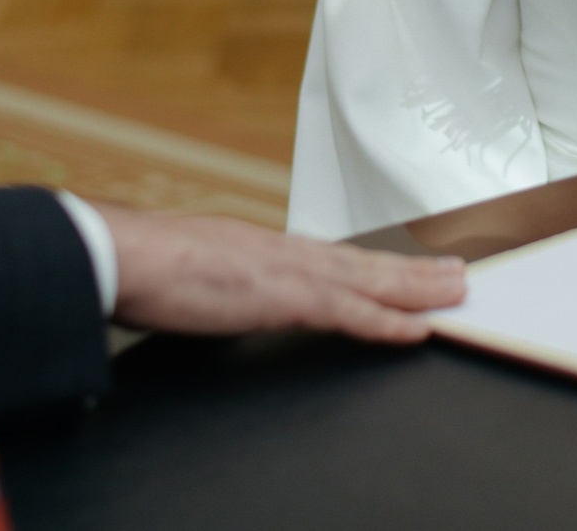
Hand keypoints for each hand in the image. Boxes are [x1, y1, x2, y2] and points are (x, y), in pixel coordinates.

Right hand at [96, 206, 465, 342]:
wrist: (119, 255)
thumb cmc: (145, 266)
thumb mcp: (198, 270)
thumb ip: (225, 280)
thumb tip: (230, 290)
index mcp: (264, 246)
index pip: (334, 255)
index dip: (375, 262)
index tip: (406, 264)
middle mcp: (284, 250)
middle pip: (363, 261)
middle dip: (413, 269)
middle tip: (457, 272)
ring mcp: (285, 271)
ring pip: (368, 280)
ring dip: (415, 288)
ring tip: (455, 291)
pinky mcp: (280, 296)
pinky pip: (346, 312)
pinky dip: (384, 320)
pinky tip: (414, 329)